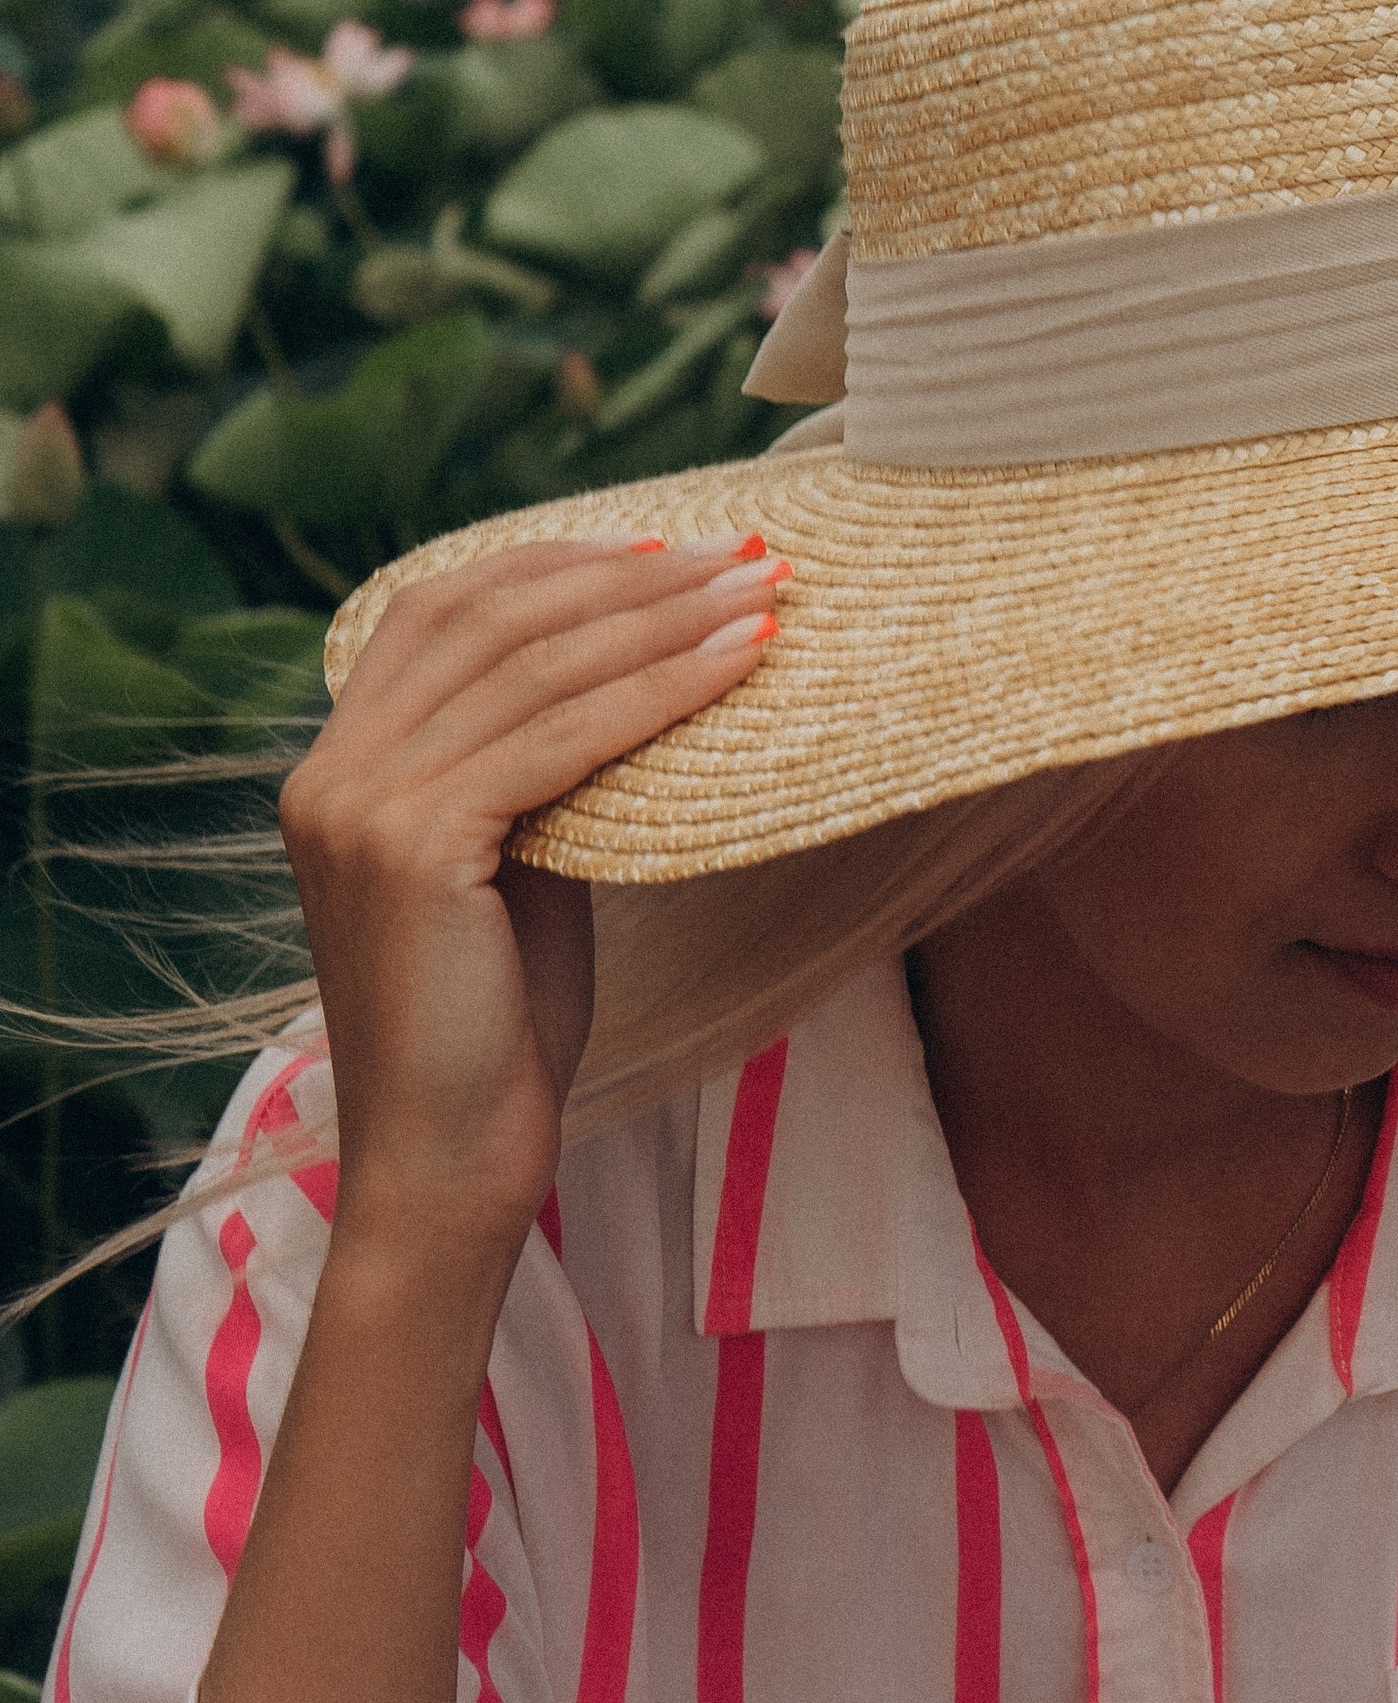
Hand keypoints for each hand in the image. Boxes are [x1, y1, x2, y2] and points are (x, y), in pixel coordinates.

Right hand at [280, 533, 787, 1279]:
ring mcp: (358, 806)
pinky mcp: (409, 849)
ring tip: (762, 593)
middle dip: (628, 576)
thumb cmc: (498, 1024)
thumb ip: (535, 771)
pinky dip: (658, 692)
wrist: (448, 1159)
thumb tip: (634, 676)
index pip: (441, 609)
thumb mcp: (514, 867)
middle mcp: (331, 772)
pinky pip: (559, 739)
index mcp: (339, 765)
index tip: (665, 543)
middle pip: (493, 619)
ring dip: (663, 619)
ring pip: (535, 669)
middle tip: (743, 550)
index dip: (552, 562)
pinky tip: (737, 666)